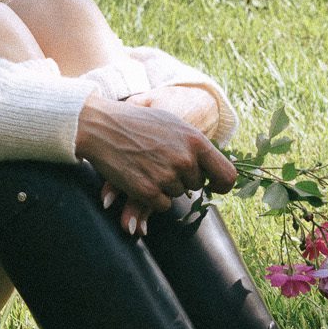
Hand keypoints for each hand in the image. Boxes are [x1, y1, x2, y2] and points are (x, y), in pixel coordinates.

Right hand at [74, 93, 235, 235]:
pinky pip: (162, 205)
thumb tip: (219, 167)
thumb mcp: (173, 124)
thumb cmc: (137, 123)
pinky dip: (152, 196)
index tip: (213, 185)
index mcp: (195, 141)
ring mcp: (166, 176)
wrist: (101, 126)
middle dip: (182, 178)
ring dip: (164, 185)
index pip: (227, 175)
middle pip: (196, 185)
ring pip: (177, 195)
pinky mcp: (148, 191)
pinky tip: (139, 176)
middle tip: (161, 160)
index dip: (222, 184)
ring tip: (146, 163)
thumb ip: (196, 145)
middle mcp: (184, 159)